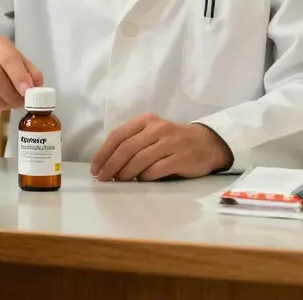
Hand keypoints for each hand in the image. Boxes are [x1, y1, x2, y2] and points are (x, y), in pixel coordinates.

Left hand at [90, 114, 232, 181]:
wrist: (206, 144)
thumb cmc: (173, 141)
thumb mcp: (152, 133)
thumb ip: (133, 141)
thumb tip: (107, 161)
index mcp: (146, 121)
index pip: (118, 135)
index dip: (104, 153)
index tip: (95, 168)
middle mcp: (158, 129)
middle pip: (127, 148)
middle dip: (111, 165)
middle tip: (103, 178)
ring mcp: (171, 143)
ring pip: (139, 160)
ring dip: (125, 173)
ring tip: (118, 181)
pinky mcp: (181, 158)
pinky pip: (156, 170)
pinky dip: (144, 177)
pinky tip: (140, 181)